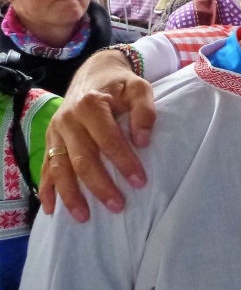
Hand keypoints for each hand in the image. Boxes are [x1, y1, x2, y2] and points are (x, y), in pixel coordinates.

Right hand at [40, 50, 155, 221]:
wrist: (95, 72)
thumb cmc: (121, 84)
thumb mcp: (140, 88)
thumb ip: (145, 111)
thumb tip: (142, 141)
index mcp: (90, 104)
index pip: (108, 140)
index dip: (124, 162)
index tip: (140, 182)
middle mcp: (68, 119)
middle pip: (82, 158)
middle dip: (99, 185)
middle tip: (117, 206)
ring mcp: (56, 131)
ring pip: (60, 167)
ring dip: (71, 194)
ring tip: (84, 217)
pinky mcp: (50, 140)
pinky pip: (46, 168)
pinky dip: (47, 189)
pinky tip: (52, 210)